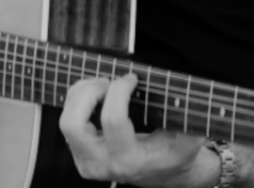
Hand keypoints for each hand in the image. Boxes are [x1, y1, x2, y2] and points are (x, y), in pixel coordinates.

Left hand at [59, 74, 219, 187]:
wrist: (163, 175)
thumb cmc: (174, 155)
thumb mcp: (188, 141)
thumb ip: (188, 122)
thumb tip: (187, 98)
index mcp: (129, 160)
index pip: (112, 120)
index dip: (119, 91)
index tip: (131, 78)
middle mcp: (101, 163)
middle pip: (72, 124)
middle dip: (87, 94)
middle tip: (107, 81)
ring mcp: (86, 160)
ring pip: (65, 122)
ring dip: (80, 95)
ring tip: (102, 84)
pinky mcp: (77, 153)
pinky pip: (67, 122)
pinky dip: (78, 101)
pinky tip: (97, 94)